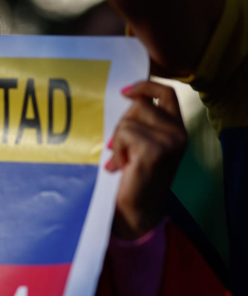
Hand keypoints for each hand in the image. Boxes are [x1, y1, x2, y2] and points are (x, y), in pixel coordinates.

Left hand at [107, 81, 186, 239]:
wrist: (136, 209)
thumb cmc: (133, 174)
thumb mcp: (142, 142)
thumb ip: (141, 122)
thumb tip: (124, 96)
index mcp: (177, 129)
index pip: (167, 93)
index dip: (145, 86)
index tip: (125, 92)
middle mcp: (178, 133)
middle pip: (139, 105)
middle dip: (121, 124)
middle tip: (119, 148)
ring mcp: (170, 142)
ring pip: (128, 121)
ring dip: (117, 140)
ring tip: (122, 160)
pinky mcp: (155, 151)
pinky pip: (124, 134)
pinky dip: (116, 150)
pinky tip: (121, 167)